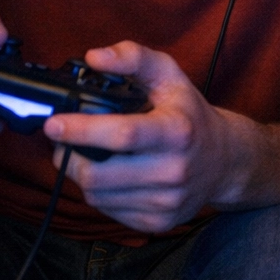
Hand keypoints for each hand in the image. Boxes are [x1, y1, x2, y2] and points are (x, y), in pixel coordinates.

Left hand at [43, 41, 242, 232]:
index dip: (82, 130)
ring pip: (97, 196)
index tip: (54, 124)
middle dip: (69, 158)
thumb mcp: (171, 76)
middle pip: (99, 175)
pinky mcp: (158, 222)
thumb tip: (94, 57)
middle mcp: (174, 169)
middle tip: (63, 142)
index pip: (122, 135)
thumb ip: (134, 58)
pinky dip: (100, 193)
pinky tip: (110, 175)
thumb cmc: (190, 114)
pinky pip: (108, 212)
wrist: (225, 160)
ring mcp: (166, 200)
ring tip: (87, 156)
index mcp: (178, 130)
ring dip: (81, 175)